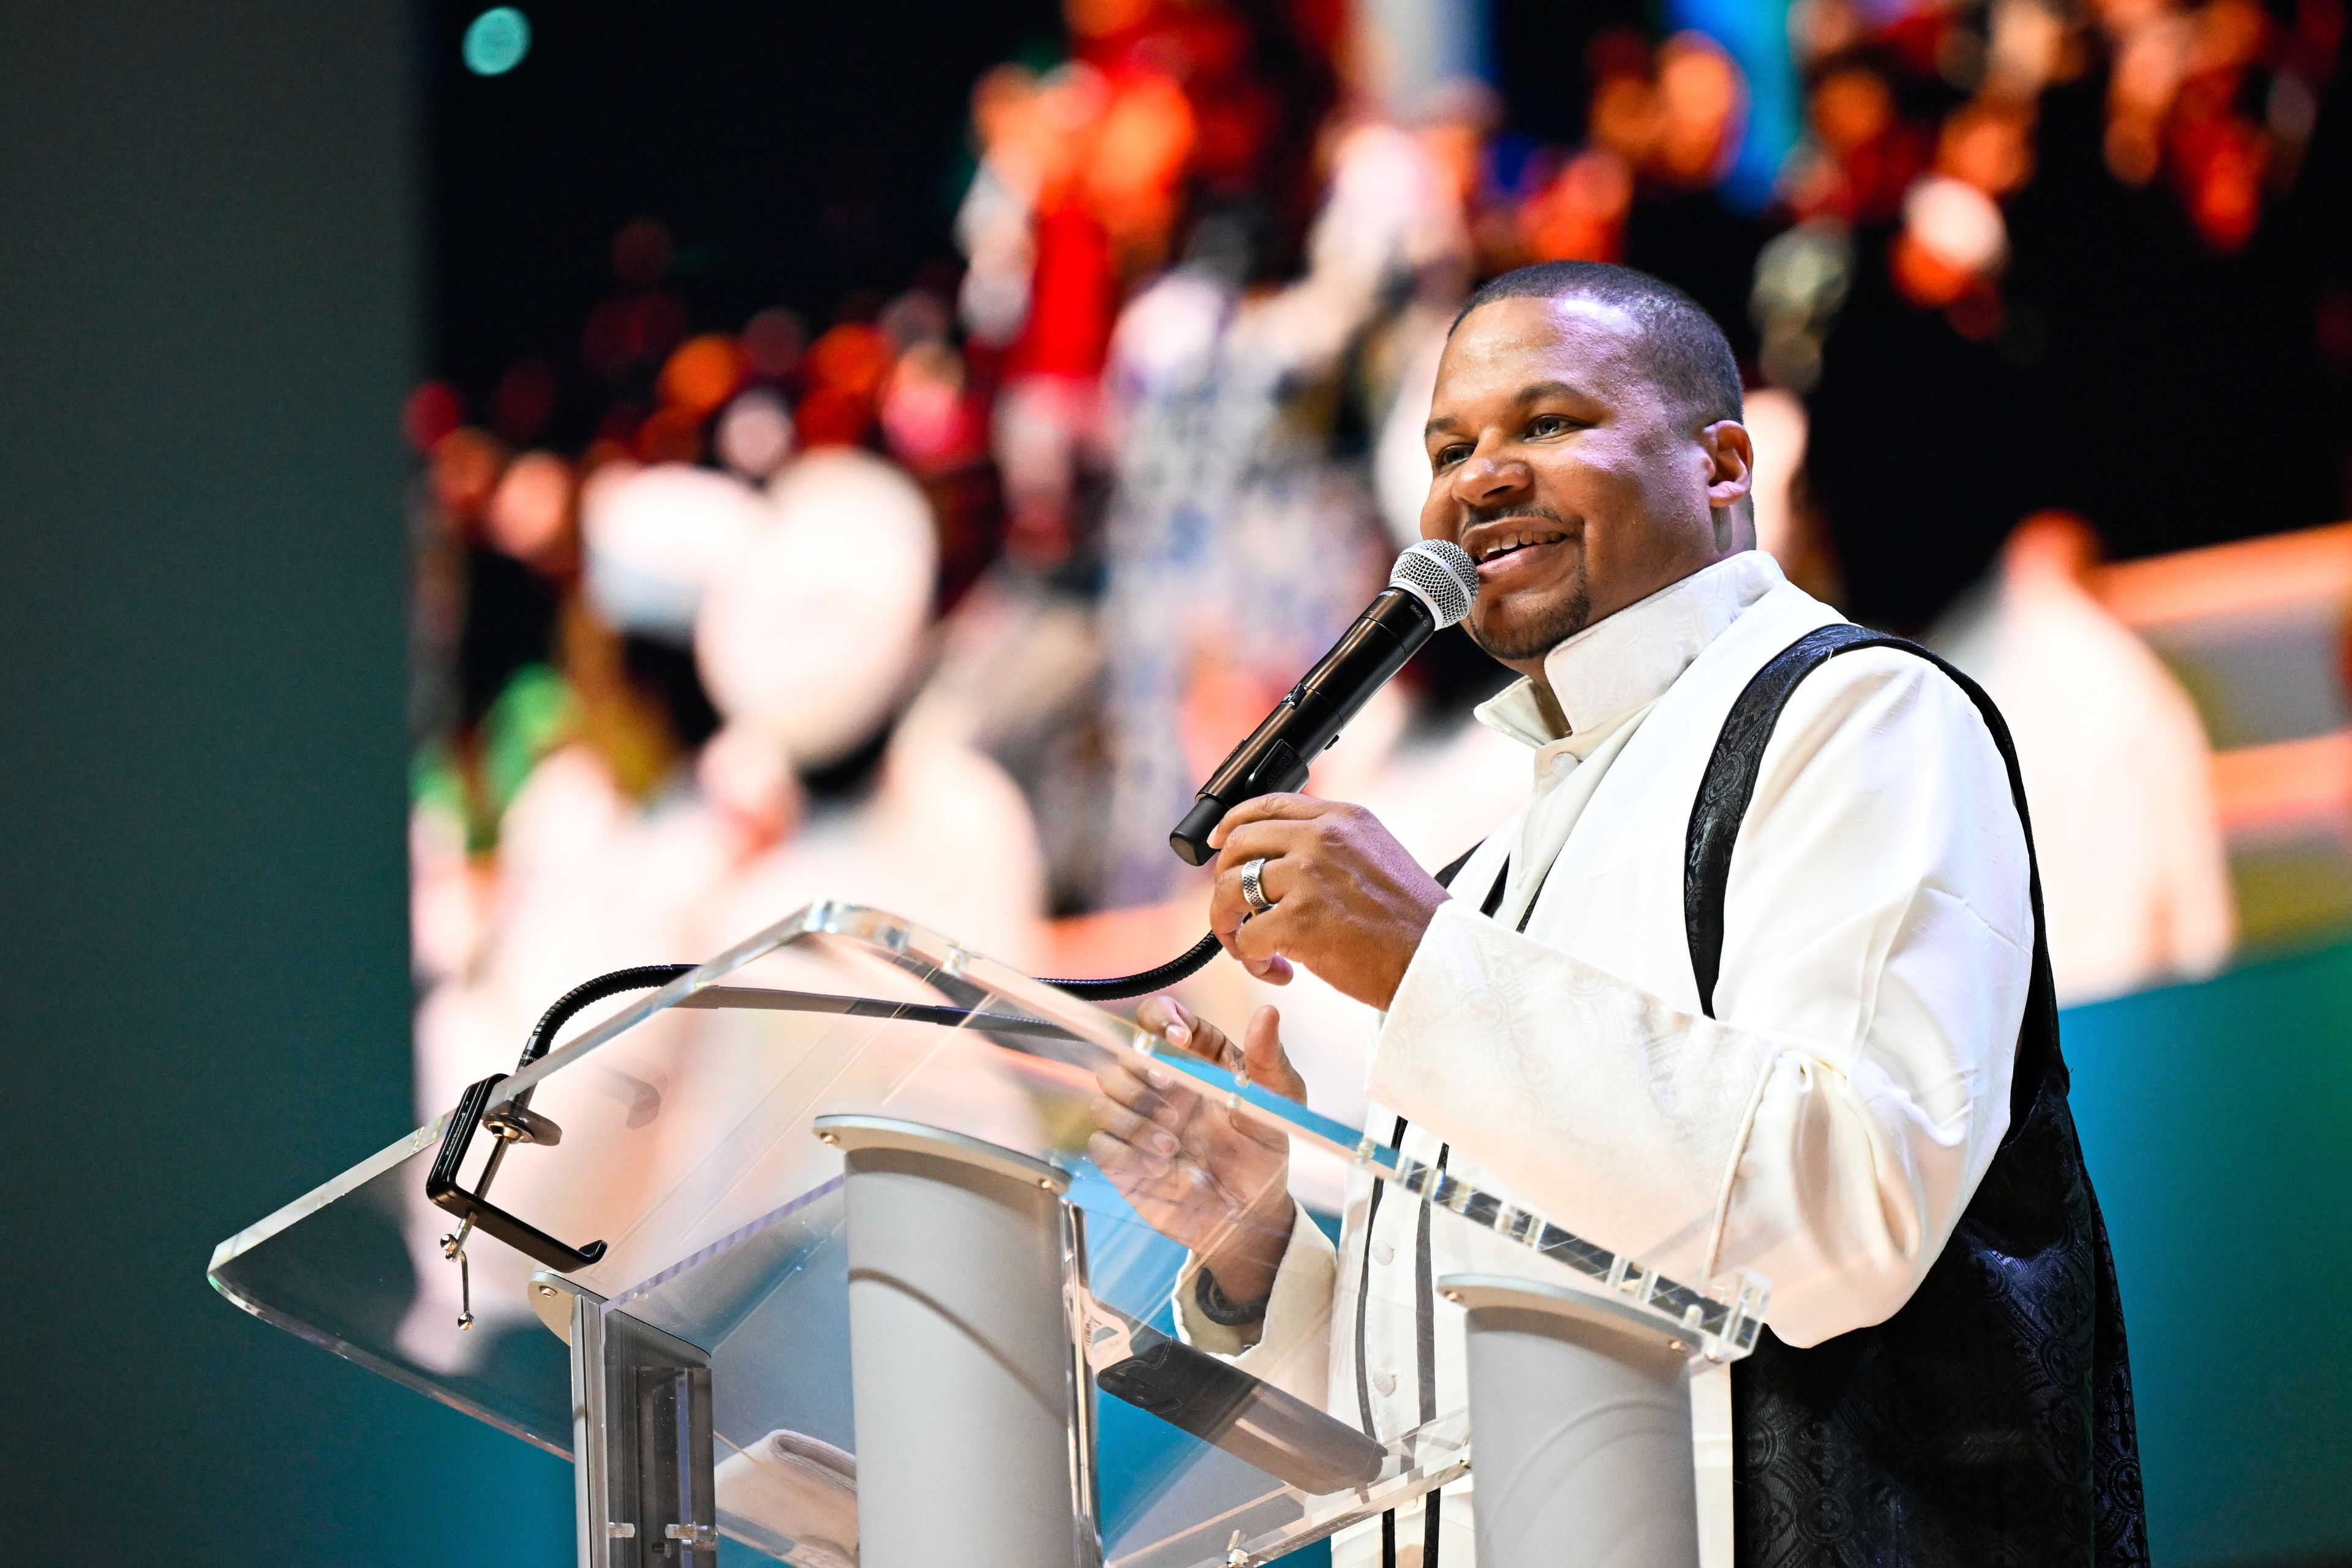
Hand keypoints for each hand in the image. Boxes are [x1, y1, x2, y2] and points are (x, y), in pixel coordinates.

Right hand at [1087, 996, 1304, 1308]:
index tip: (1178, 1036)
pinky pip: (1101, 1143)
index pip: (1158, 1018)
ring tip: (1173, 1146)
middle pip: (1121, 1056)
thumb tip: (1268, 1013)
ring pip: (1104, 1098)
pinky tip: (1159, 1168)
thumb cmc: (1264, 1151)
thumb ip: (1269, 1060)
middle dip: (1140, 1074)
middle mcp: (1160, 1084)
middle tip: (1172, 1096)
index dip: (1160, 1018)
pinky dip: (1125, 1153)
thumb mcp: (1278, 1103)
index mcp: (1193, 1059)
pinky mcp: (1124, 1159)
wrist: (1252, 1213)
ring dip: (1134, 1119)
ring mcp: (1138, 1121)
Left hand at [1209, 795, 1450, 1008]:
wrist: (1437, 960)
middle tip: (1236, 912)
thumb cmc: (1410, 921)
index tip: (1218, 844)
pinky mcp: (1298, 920)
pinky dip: (1252, 960)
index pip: (1267, 804)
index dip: (1232, 824)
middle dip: (1226, 882)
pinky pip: (1246, 937)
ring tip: (1250, 949)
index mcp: (1341, 818)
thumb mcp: (1375, 855)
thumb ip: (1331, 846)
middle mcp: (1321, 838)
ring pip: (1231, 889)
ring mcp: (1307, 876)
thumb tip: (1278, 860)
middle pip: (1239, 845)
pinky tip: (1278, 971)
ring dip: (1229, 925)